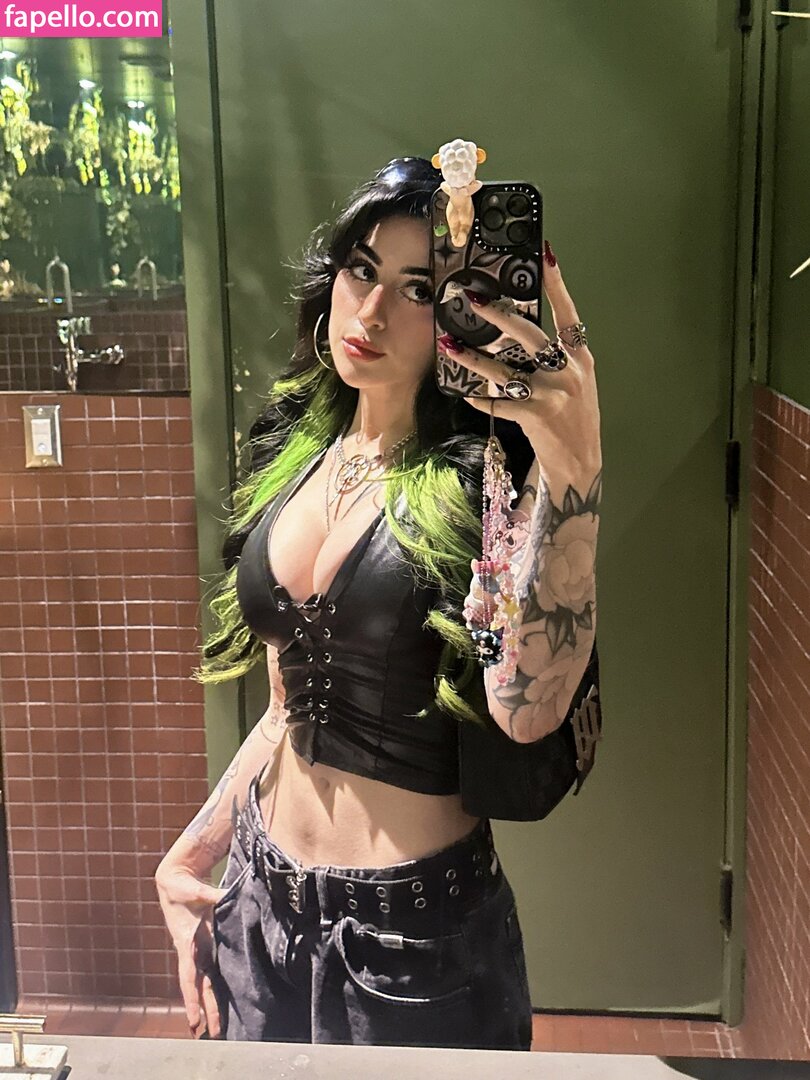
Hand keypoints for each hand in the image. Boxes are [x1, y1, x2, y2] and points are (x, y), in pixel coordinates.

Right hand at [155, 860, 227, 1038]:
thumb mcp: (195, 891)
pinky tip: (226, 997)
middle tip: (214, 1033)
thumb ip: (211, 895)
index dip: (192, 997)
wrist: (174, 881)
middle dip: (206, 1009)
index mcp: (186, 942)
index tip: (194, 1019)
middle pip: (200, 985)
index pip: (189, 976)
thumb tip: (227, 894)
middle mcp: (192, 951)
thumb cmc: (182, 888)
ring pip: (207, 980)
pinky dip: (219, 982)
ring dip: (212, 1002)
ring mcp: (200, 948)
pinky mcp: (208, 942)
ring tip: (219, 1026)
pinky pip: (214, 966)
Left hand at [437, 243, 601, 483]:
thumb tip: (516, 332)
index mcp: (581, 358)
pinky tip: (463, 392)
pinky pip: (497, 402)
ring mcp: (551, 394)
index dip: (557, 285)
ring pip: (504, 369)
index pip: (568, 314)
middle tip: (474, 299)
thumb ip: (555, 357)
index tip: (545, 256)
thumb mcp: (576, 382)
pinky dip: (479, 398)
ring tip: (450, 345)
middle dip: (499, 315)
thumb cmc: (573, 418)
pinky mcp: (535, 416)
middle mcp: (568, 372)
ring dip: (473, 357)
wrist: (580, 462)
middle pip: (529, 335)